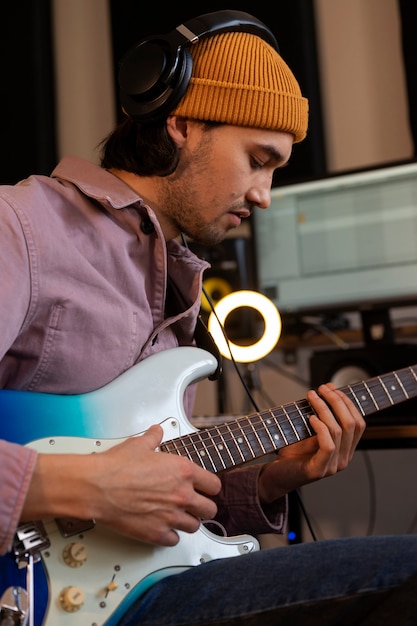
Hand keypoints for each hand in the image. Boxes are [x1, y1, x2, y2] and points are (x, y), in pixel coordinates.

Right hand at [22, 424, 221, 546]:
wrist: (97, 486)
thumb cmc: (116, 466)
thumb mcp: (139, 444)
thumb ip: (154, 438)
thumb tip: (156, 432)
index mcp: (183, 471)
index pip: (214, 485)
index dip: (210, 487)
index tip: (206, 488)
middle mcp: (181, 495)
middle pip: (209, 510)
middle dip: (203, 507)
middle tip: (195, 505)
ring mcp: (171, 516)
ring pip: (195, 527)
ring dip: (188, 522)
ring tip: (179, 517)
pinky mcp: (156, 533)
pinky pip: (174, 540)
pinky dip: (170, 536)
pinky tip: (163, 528)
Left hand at [258, 383, 365, 503]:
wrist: (276, 474)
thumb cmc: (292, 451)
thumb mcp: (309, 427)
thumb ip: (321, 411)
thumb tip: (330, 387)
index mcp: (345, 449)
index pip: (358, 423)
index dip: (348, 403)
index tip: (332, 388)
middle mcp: (343, 458)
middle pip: (351, 424)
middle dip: (337, 401)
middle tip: (321, 388)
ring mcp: (333, 466)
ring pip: (339, 431)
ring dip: (324, 409)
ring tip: (311, 397)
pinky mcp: (319, 471)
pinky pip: (328, 446)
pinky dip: (321, 428)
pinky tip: (310, 418)